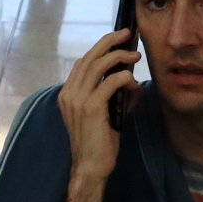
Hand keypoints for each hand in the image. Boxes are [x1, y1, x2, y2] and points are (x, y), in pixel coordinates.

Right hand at [58, 28, 140, 187]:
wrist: (90, 168)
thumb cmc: (98, 144)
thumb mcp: (104, 115)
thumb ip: (114, 98)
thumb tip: (132, 85)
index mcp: (67, 94)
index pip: (83, 62)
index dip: (100, 48)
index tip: (117, 40)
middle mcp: (68, 93)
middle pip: (89, 57)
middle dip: (109, 42)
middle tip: (126, 33)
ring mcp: (77, 100)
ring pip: (98, 66)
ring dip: (118, 57)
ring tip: (135, 56)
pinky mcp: (91, 108)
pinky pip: (110, 83)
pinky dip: (124, 78)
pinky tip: (132, 82)